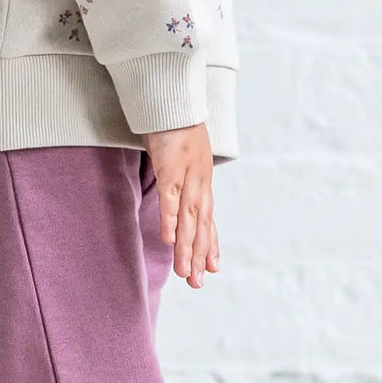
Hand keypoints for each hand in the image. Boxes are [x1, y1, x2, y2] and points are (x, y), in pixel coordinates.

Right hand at [142, 122, 218, 287]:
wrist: (174, 99)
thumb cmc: (175, 126)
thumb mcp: (183, 154)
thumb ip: (181, 176)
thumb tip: (176, 192)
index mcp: (202, 179)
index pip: (207, 217)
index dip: (210, 243)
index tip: (212, 268)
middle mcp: (199, 181)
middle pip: (200, 224)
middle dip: (199, 255)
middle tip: (197, 283)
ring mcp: (186, 174)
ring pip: (188, 217)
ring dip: (187, 246)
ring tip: (185, 273)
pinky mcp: (170, 166)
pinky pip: (170, 197)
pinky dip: (170, 218)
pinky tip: (169, 239)